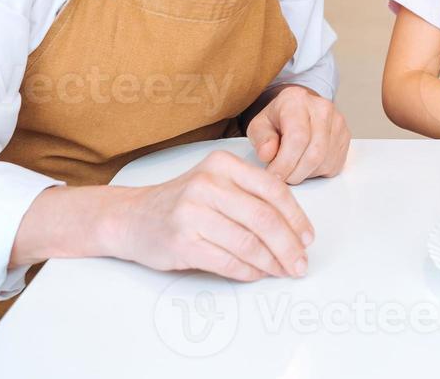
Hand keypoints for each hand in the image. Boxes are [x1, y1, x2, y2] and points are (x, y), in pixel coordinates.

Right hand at [106, 149, 314, 281]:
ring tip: (283, 271)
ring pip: (248, 242)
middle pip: (265, 218)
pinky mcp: (182, 241)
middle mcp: (208, 184)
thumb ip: (251, 196)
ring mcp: (192, 212)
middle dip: (289, 246)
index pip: (273, 190)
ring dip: (272, 262)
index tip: (308, 238)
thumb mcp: (216, 183)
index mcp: (223, 164)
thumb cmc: (182, 203)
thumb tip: (295, 229)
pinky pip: (227, 261)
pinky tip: (257, 274)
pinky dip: (248, 271)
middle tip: (301, 263)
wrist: (131, 218)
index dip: (297, 218)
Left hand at [246, 85, 349, 184]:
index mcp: (297, 100)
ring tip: (291, 168)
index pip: (297, 138)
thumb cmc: (278, 118)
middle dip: (295, 173)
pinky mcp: (346, 136)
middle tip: (281, 176)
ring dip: (305, 174)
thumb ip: (261, 139)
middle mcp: (322, 108)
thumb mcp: (260, 125)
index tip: (274, 174)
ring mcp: (337, 122)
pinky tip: (305, 164)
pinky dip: (317, 172)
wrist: (298, 109)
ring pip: (324, 162)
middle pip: (314, 153)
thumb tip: (268, 154)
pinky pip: (334, 164)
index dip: (285, 163)